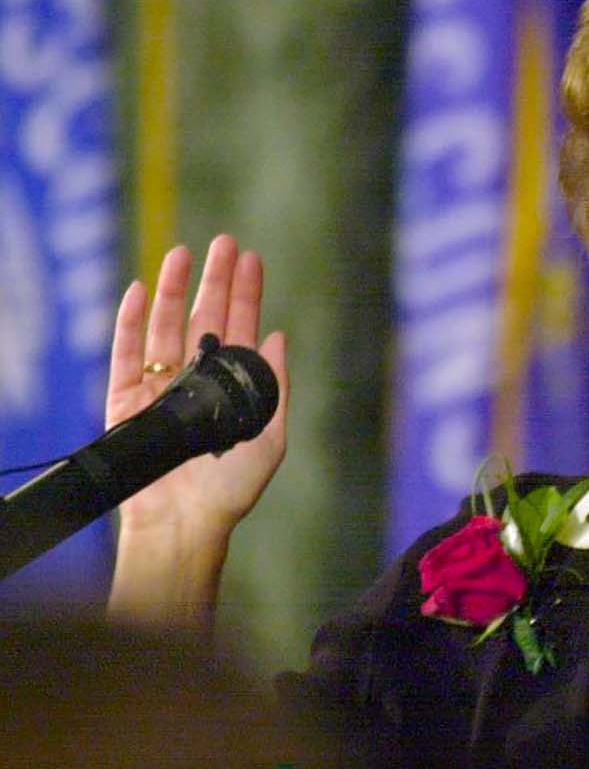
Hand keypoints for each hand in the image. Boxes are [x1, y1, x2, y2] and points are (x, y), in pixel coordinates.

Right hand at [106, 235, 288, 626]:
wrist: (185, 526)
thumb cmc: (232, 491)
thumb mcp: (270, 437)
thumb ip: (274, 387)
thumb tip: (282, 337)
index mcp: (233, 386)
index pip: (241, 328)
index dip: (246, 292)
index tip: (250, 257)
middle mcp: (197, 380)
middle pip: (204, 318)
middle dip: (213, 280)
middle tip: (223, 242)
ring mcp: (160, 388)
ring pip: (165, 328)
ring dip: (172, 290)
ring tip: (182, 253)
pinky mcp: (126, 402)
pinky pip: (126, 355)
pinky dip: (131, 323)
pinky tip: (140, 291)